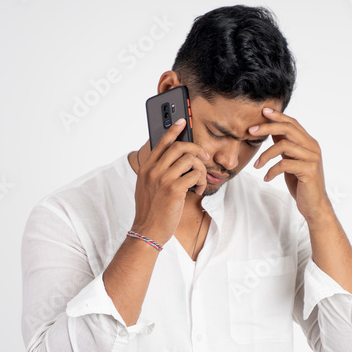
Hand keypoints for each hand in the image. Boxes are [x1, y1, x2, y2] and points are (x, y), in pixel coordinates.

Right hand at [131, 118, 209, 244]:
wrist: (147, 230)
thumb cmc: (150, 211)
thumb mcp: (147, 187)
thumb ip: (156, 172)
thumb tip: (173, 161)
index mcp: (147, 168)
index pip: (161, 142)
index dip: (173, 130)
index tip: (182, 121)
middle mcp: (154, 170)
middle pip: (180, 147)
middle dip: (196, 149)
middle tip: (204, 157)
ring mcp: (163, 178)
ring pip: (190, 160)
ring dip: (201, 170)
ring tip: (198, 181)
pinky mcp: (174, 189)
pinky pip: (195, 175)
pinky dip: (200, 182)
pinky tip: (197, 191)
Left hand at [249, 106, 332, 222]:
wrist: (314, 205)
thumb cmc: (301, 183)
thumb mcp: (291, 161)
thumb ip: (285, 146)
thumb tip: (271, 130)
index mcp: (308, 142)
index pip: (293, 123)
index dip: (278, 116)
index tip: (263, 111)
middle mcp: (313, 147)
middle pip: (288, 129)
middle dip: (267, 127)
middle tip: (250, 131)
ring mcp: (312, 158)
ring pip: (284, 146)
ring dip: (265, 155)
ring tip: (257, 165)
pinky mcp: (309, 170)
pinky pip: (284, 164)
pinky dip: (272, 170)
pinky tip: (266, 178)